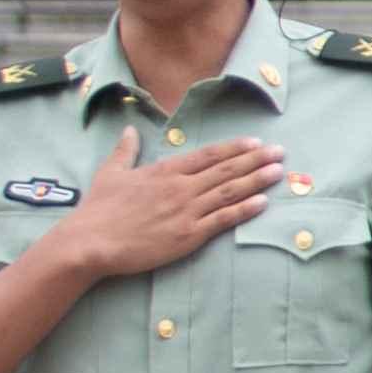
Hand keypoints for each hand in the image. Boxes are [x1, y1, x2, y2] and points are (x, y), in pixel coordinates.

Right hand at [47, 125, 285, 284]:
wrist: (90, 242)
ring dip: (257, 180)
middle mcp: (180, 187)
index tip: (256, 143)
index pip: (207, 155)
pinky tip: (264, 202)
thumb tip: (129, 130)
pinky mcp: (188, 235)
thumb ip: (125, 151)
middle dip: (256, 160)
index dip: (234, 148)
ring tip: (280, 171)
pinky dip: (245, 210)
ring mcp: (186, 211)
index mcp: (164, 171)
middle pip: (225, 170)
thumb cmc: (98, 210)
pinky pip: (223, 220)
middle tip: (281, 152)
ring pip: (229, 192)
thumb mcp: (110, 173)